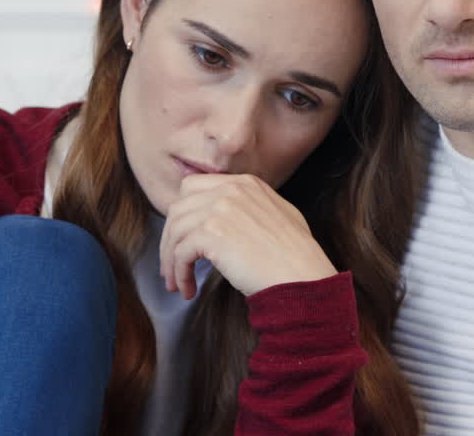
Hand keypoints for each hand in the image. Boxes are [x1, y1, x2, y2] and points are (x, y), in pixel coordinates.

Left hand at [159, 173, 337, 298]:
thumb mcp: (280, 215)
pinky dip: (179, 274)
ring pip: (175, 232)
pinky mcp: (211, 234)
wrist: (303, 278)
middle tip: (171, 266)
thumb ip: (251, 207)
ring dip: (170, 261)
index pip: (194, 188)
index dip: (183, 216)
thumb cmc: (296, 257)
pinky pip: (180, 253)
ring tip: (177, 284)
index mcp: (245, 183)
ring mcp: (220, 209)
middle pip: (178, 208)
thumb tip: (224, 218)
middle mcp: (230, 190)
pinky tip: (187, 290)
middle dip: (170, 238)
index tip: (182, 239)